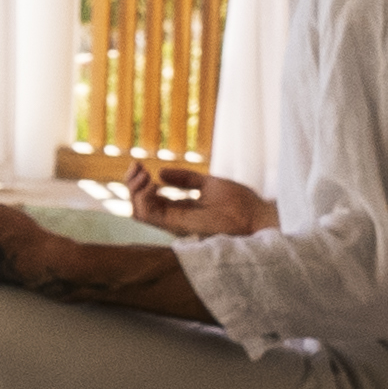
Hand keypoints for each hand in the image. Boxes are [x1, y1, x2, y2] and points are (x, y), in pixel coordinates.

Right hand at [129, 169, 277, 239]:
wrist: (256, 213)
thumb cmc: (239, 202)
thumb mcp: (208, 183)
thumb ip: (185, 179)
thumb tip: (161, 172)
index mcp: (180, 210)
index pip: (149, 199)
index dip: (139, 181)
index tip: (140, 164)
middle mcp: (174, 218)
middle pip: (138, 205)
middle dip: (131, 183)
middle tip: (138, 166)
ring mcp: (174, 222)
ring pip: (138, 211)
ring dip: (134, 190)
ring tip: (144, 174)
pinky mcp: (178, 224)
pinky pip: (148, 215)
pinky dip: (143, 197)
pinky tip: (152, 183)